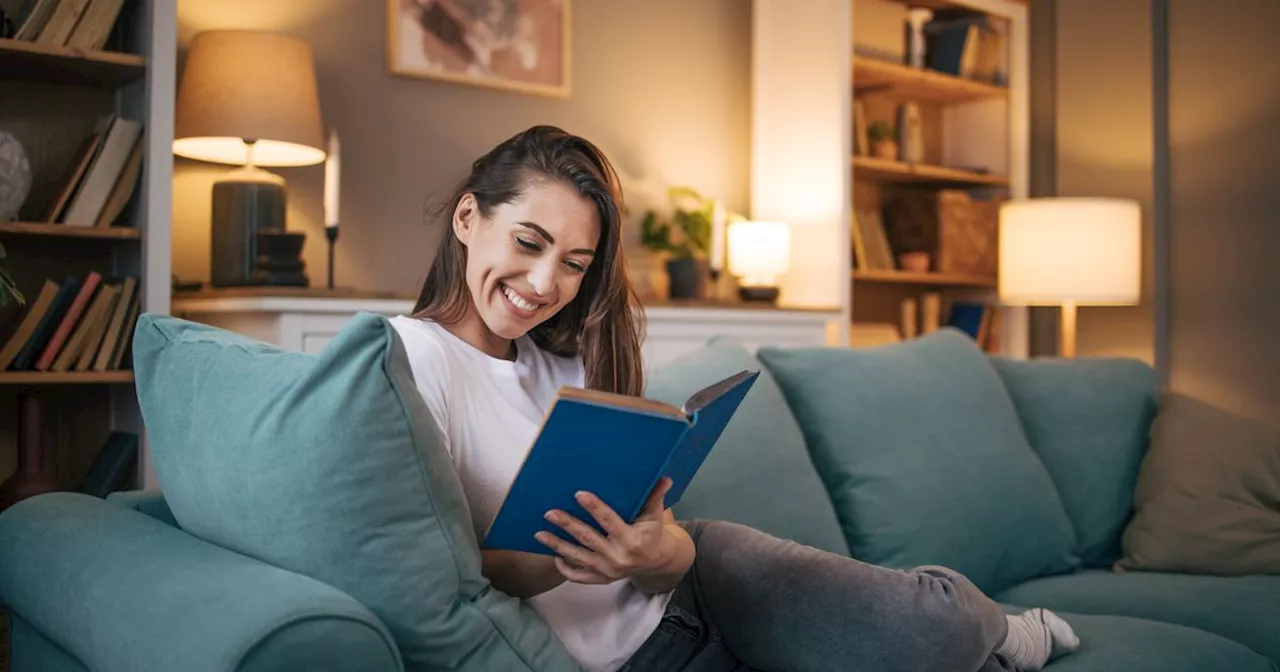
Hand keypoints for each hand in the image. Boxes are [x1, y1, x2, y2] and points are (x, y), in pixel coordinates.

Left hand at [536, 477, 682, 585]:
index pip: (610, 521)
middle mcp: (618, 556)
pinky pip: (579, 577)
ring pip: (578, 557)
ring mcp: (608, 570)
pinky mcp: (602, 579)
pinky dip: (565, 568)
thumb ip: (655, 497)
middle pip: (588, 538)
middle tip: (549, 512)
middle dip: (567, 525)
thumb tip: (664, 477)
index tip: (578, 494)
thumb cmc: (652, 534)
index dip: (594, 508)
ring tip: (539, 533)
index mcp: (631, 539)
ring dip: (557, 545)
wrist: (657, 563)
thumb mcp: (655, 516)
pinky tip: (554, 555)